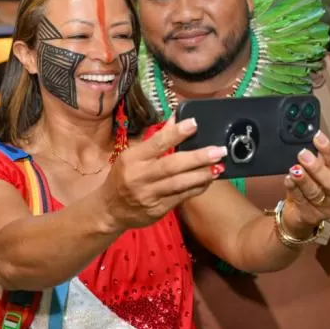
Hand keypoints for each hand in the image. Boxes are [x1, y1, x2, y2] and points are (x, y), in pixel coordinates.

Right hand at [100, 117, 225, 230]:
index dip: (176, 133)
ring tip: (219, 167)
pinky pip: (181, 197)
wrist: (110, 210)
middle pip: (172, 165)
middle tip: (219, 151)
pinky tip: (208, 180)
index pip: (157, 143)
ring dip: (202, 175)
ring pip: (179, 183)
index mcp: (133, 158)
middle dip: (197, 157)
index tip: (195, 123)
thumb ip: (157, 139)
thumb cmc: (124, 177)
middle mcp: (140, 176)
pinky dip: (197, 188)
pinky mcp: (157, 210)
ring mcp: (149, 195)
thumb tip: (177, 118)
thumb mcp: (133, 156)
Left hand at [283, 130, 329, 235]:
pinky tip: (288, 180)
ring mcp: (326, 208)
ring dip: (304, 179)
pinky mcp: (311, 216)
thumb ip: (317, 159)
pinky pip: (301, 201)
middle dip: (317, 168)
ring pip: (316, 193)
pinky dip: (294, 189)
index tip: (317, 137)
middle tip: (303, 155)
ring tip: (294, 169)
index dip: (328, 149)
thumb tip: (311, 140)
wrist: (302, 215)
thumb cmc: (313, 188)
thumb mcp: (318, 172)